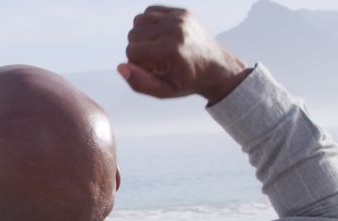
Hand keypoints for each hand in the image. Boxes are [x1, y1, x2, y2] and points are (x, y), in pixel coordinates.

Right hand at [118, 6, 250, 104]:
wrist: (217, 67)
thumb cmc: (187, 82)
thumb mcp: (163, 92)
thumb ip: (139, 83)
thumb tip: (120, 66)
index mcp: (171, 50)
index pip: (132, 51)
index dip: (136, 64)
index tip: (150, 69)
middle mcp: (174, 29)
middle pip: (133, 35)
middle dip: (138, 49)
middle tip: (154, 59)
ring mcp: (179, 17)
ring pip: (138, 21)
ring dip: (142, 35)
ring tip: (155, 47)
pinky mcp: (182, 11)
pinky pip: (150, 11)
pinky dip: (149, 23)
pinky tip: (159, 36)